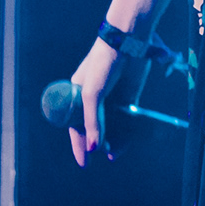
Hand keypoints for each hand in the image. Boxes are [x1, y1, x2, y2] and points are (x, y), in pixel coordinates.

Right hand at [65, 37, 117, 165]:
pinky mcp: (129, 96)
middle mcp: (94, 98)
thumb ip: (93, 121)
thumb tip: (94, 148)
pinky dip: (125, 132)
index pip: (75, 125)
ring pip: (111, 126)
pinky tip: (125, 142)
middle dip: (96, 143)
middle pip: (94, 127)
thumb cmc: (102, 64)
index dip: (79, 144)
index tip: (84, 162)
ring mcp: (112, 98)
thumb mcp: (92, 94)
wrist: (128, 43)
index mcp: (77, 94)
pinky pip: (126, 120)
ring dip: (112, 140)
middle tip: (103, 155)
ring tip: (114, 153)